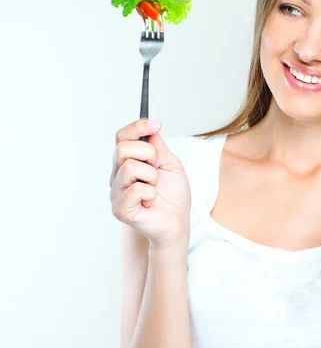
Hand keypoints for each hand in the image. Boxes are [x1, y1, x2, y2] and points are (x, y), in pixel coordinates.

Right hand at [109, 119, 191, 249]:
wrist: (178, 222)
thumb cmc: (173, 195)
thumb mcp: (171, 164)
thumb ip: (158, 147)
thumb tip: (151, 128)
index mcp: (127, 162)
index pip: (122, 137)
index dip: (137, 127)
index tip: (156, 125)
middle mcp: (117, 175)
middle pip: (122, 148)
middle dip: (148, 155)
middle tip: (157, 169)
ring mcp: (116, 192)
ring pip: (129, 168)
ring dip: (152, 177)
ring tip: (155, 189)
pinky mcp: (120, 209)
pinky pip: (136, 189)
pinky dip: (151, 194)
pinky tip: (151, 202)